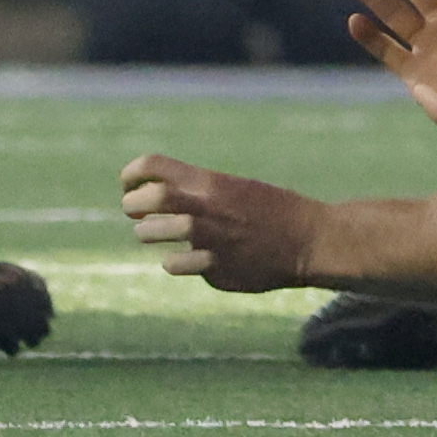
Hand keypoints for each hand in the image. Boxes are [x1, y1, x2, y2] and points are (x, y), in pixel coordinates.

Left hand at [116, 152, 342, 291]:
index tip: (127, 183)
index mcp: (211, 182)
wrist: (309, 241)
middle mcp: (208, 209)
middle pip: (150, 199)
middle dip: (131, 204)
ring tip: (147, 234)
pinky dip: (175, 262)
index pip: (154, 166)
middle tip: (131, 211)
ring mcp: (212, 241)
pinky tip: (181, 260)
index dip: (132, 173)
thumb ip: (195, 190)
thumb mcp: (232, 187)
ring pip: (156, 234)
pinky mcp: (217, 271)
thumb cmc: (269, 210)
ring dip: (146, 233)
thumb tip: (152, 195)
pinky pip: (180, 265)